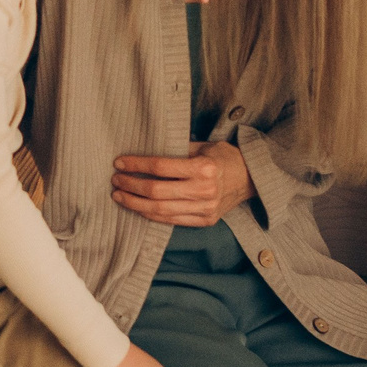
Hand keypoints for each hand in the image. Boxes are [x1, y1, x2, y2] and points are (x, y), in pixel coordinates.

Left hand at [110, 143, 250, 227]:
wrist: (250, 178)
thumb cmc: (222, 157)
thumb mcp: (201, 146)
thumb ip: (176, 150)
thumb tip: (143, 150)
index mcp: (203, 168)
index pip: (160, 167)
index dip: (136, 165)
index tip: (119, 162)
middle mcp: (204, 190)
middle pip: (157, 191)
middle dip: (131, 186)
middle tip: (116, 180)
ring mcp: (205, 209)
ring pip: (161, 210)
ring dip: (135, 204)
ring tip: (120, 196)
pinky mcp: (204, 221)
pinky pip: (171, 221)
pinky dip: (151, 215)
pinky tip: (138, 207)